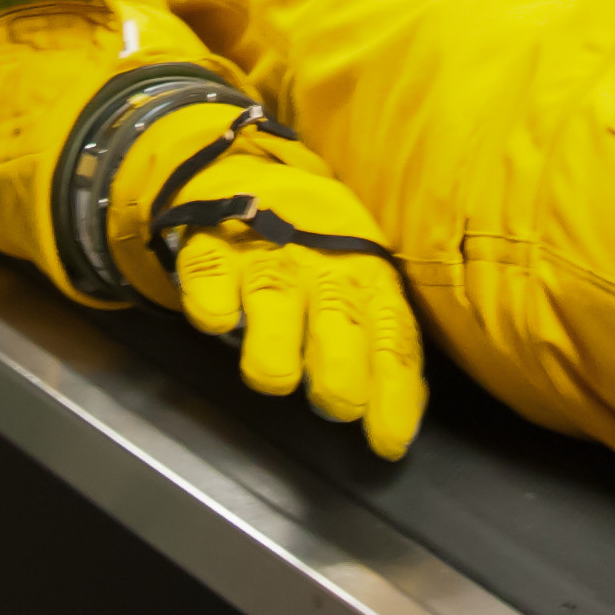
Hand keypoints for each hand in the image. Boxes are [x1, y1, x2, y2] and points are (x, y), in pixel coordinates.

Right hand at [116, 105, 424, 461]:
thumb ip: (379, 345)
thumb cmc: (314, 248)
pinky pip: (211, 287)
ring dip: (275, 352)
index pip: (391, 339)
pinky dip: (215, 309)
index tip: (388, 443)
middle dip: (340, 376)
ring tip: (275, 377)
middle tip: (335, 406)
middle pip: (340, 323)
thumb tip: (403, 422)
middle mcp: (323, 265)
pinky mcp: (211, 249)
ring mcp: (265, 255)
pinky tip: (221, 320)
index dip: (393, 393)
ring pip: (275, 302)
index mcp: (368, 277)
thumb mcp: (359, 284)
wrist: (243, 171)